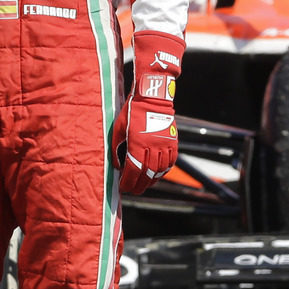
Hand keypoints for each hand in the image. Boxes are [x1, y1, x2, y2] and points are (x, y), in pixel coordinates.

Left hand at [114, 30, 184, 194]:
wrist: (152, 97)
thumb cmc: (131, 112)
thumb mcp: (118, 129)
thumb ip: (116, 149)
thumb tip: (117, 166)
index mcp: (137, 144)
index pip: (133, 170)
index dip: (128, 182)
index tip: (123, 188)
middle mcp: (153, 146)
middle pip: (147, 174)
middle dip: (139, 185)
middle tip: (133, 191)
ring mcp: (164, 144)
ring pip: (160, 170)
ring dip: (151, 180)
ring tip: (144, 185)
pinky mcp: (172, 142)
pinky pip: (170, 162)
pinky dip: (163, 171)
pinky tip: (157, 175)